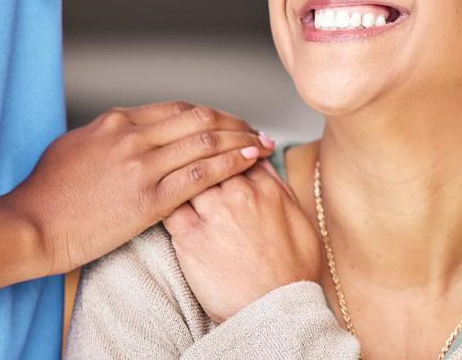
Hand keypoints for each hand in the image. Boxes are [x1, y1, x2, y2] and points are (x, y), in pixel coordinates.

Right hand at [1, 101, 273, 274]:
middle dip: (233, 122)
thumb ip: (107, 137)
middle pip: (198, 118)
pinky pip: (202, 175)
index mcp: (115, 122)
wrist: (31, 226)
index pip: (176, 109)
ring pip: (206, 141)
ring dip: (240, 139)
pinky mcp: (149, 199)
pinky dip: (231, 163)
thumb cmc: (45, 194)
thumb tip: (127, 133)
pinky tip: (249, 161)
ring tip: (261, 142)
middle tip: (253, 129)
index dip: (209, 114)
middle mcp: (133, 137)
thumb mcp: (74, 147)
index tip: (226, 121)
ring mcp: (142, 166)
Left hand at [165, 161, 321, 322]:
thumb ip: (279, 188)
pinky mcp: (190, 237)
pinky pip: (169, 204)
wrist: (274, 313)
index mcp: (266, 189)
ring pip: (187, 174)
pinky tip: (161, 201)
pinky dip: (164, 199)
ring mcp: (213, 214)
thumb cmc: (289, 274)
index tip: (218, 151)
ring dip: (179, 174)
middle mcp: (240, 195)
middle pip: (210, 156)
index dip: (225, 148)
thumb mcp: (300, 223)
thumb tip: (263, 162)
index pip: (238, 150)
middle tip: (190, 160)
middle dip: (200, 155)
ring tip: (172, 179)